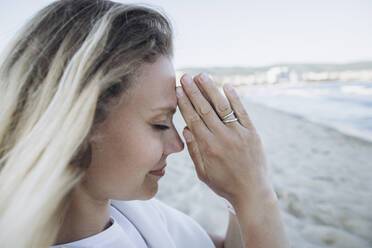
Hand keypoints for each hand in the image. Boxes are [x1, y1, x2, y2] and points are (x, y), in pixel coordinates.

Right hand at [176, 73, 273, 204]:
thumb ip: (194, 150)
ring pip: (222, 106)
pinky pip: (242, 112)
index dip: (184, 102)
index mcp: (208, 147)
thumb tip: (186, 128)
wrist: (252, 193)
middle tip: (185, 76)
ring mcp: (239, 134)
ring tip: (202, 75)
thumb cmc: (224, 184)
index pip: (193, 118)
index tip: (177, 90)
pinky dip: (234, 98)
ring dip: (211, 89)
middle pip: (205, 109)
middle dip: (193, 91)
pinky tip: (226, 86)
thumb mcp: (203, 173)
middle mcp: (223, 137)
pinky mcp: (252, 133)